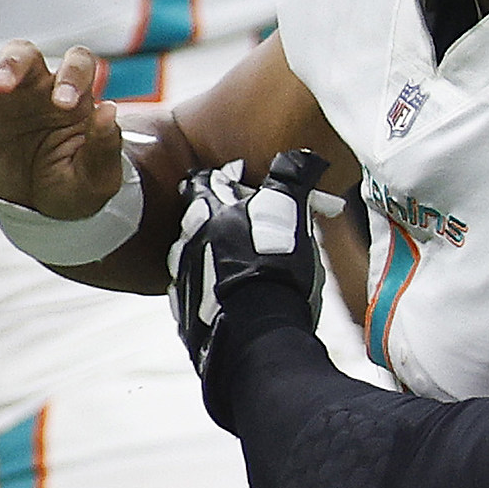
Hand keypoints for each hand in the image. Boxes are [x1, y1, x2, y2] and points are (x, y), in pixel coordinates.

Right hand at [0, 41, 121, 217]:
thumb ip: (104, 145)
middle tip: (3, 89)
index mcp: (69, 94)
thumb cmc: (75, 185)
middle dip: (12, 65)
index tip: (65, 104)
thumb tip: (108, 109)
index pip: (77, 63)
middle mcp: (31, 85)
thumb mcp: (97, 177)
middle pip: (21, 54)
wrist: (41, 207)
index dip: (73, 76)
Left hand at [170, 149, 331, 380]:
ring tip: (237, 262)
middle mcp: (188, 242)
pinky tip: (230, 296)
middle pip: (193, 219)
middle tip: (243, 224)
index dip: (222, 179)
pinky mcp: (187, 313)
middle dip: (215, 217)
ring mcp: (184, 279)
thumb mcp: (291, 213)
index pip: (204, 182)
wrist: (258, 332)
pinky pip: (193, 293)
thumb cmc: (273, 268)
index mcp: (209, 213)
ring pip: (191, 255)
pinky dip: (208, 290)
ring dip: (210, 254)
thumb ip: (293, 179)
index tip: (240, 183)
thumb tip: (304, 155)